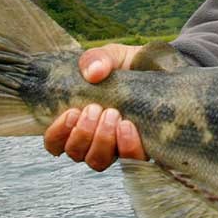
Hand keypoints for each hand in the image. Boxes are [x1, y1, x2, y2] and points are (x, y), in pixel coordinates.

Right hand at [43, 43, 147, 170]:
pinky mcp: (142, 149)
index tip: (71, 112)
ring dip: (101, 141)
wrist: (161, 69)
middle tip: (95, 109)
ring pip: (98, 162)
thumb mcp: (111, 56)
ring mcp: (117, 147)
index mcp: (78, 121)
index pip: (55, 143)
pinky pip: (131, 160)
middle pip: (77, 154)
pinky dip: (126, 146)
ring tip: (112, 114)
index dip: (58, 134)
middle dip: (82, 134)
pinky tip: (128, 126)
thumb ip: (96, 58)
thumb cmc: (128, 66)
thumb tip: (93, 72)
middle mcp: (95, 139)